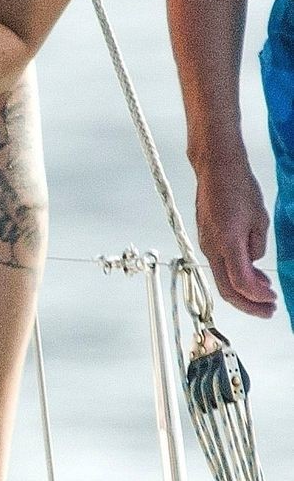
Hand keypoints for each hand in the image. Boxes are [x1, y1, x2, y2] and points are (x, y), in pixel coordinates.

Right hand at [194, 154, 277, 318]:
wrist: (216, 169)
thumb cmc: (238, 188)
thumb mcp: (259, 219)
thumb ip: (256, 247)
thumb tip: (254, 262)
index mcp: (227, 243)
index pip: (241, 282)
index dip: (258, 297)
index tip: (273, 300)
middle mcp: (212, 248)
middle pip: (226, 289)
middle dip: (248, 304)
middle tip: (268, 310)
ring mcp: (207, 244)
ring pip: (222, 279)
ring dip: (243, 291)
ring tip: (265, 295)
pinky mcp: (207, 239)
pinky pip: (220, 265)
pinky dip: (235, 276)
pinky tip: (253, 274)